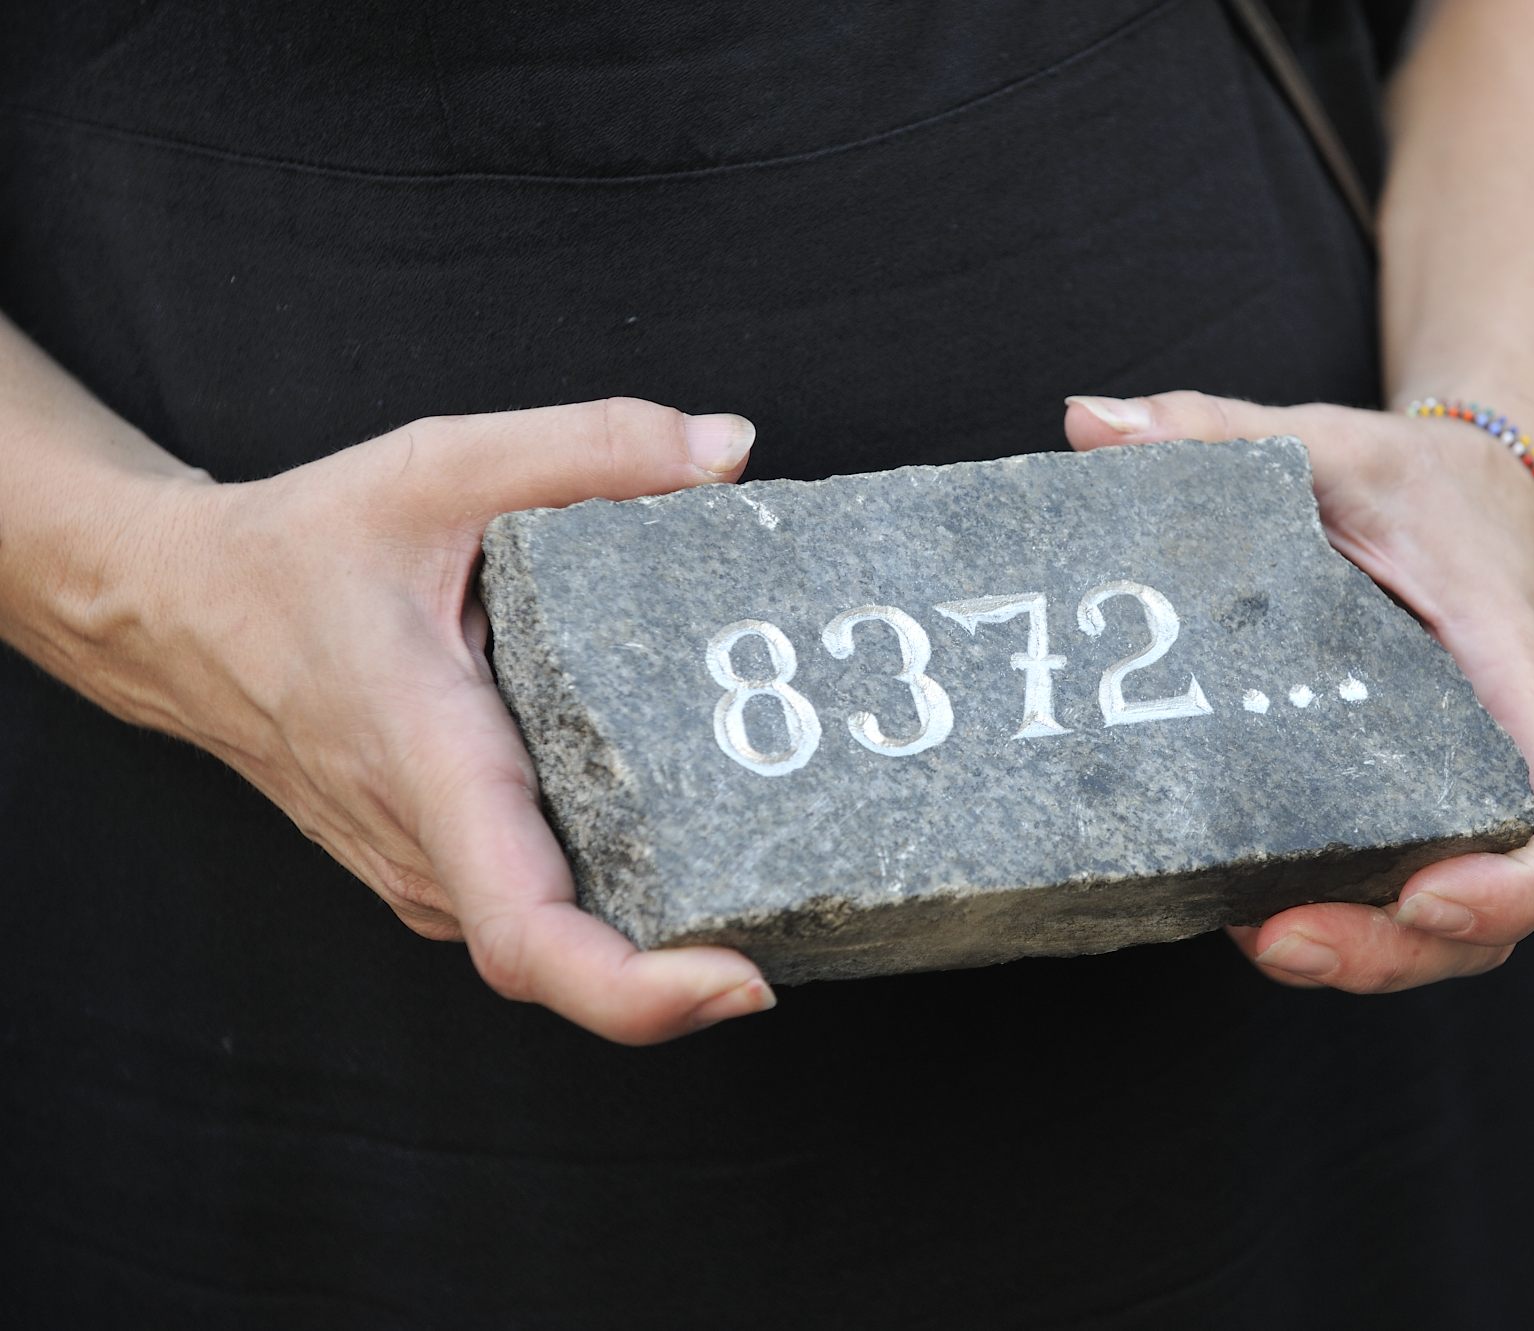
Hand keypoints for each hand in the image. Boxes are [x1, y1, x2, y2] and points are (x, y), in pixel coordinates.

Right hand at [79, 399, 776, 1042]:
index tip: (745, 983)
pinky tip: (707, 847)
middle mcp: (431, 852)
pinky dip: (626, 903)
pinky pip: (546, 909)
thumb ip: (592, 449)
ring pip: (566, 945)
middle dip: (701, 966)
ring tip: (789, 883)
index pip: (531, 938)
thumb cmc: (300, 551)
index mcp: (433, 767)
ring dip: (670, 938)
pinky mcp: (443, 868)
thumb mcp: (442, 467)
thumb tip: (732, 453)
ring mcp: (430, 876)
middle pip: (578, 964)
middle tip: (825, 913)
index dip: (640, 992)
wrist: (178, 617)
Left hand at [1065, 391, 1533, 992]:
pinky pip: (1392, 889)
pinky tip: (1243, 912)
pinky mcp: (1400, 803)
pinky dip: (1339, 921)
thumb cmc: (1411, 481)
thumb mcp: (1327, 440)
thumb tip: (1085, 422)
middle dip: (1392, 950)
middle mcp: (1491, 761)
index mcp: (1503, 685)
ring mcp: (1449, 794)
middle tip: (1276, 939)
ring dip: (1362, 956)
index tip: (1430, 895)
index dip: (1510, 885)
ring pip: (1440, 925)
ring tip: (1256, 940)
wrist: (1467, 492)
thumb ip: (1217, 428)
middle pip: (1487, 910)